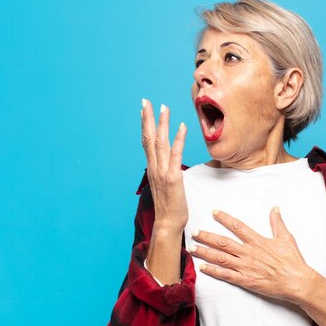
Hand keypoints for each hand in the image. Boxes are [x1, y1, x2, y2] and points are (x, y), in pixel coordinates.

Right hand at [141, 99, 187, 235]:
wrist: (167, 223)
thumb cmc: (169, 206)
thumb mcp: (165, 185)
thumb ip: (164, 171)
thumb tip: (168, 163)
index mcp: (153, 168)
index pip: (146, 142)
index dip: (144, 125)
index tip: (144, 110)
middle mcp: (155, 168)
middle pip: (149, 138)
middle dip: (148, 118)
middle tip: (146, 101)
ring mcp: (163, 172)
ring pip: (160, 143)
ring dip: (162, 124)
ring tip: (164, 108)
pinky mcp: (173, 178)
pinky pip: (176, 155)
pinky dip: (178, 140)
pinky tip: (182, 127)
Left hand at [190, 207, 317, 302]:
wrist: (297, 281)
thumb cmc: (293, 260)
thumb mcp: (286, 238)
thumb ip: (277, 222)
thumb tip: (275, 208)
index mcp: (257, 241)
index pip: (237, 226)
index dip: (224, 218)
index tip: (214, 212)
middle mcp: (248, 252)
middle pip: (223, 242)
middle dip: (207, 236)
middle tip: (194, 232)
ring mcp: (245, 267)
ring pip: (220, 258)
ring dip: (205, 252)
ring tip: (192, 248)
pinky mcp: (245, 280)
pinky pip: (226, 275)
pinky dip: (213, 271)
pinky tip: (202, 268)